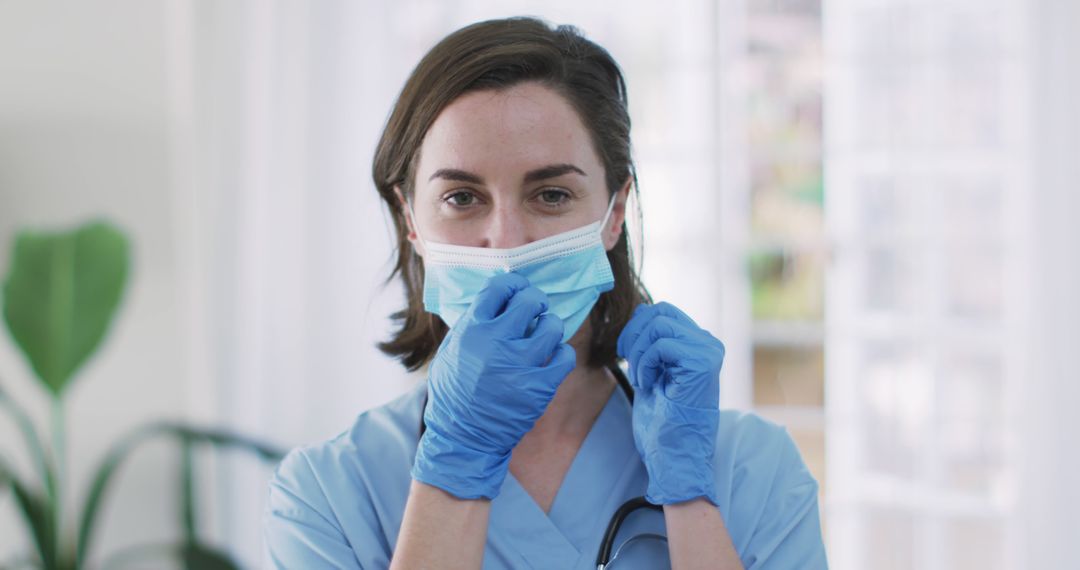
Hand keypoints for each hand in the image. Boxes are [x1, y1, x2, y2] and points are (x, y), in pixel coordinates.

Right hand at [411, 272, 576, 499]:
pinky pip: (564, 356)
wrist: (463, 437)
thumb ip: (473, 323)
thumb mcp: (451, 350)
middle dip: (535, 301)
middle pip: (530, 300)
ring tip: (543, 335)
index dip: (512, 284)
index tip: (517, 289)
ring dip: (549, 326)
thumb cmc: (454, 393)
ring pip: (552, 325)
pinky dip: (560, 355)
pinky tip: (550, 359)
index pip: (499, 287)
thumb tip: (496, 297)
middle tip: (534, 309)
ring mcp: (520, 365)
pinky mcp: (539, 387)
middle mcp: (496, 343)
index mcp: (472, 330)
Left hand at [617, 302, 724, 505]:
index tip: (625, 354)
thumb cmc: (663, 423)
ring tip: (642, 380)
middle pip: (659, 311)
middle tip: (629, 364)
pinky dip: (645, 363)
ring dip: (638, 352)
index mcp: (699, 345)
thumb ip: (651, 343)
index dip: (636, 327)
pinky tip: (648, 385)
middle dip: (633, 335)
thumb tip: (641, 310)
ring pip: (659, 324)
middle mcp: (708, 345)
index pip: (662, 311)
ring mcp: (708, 353)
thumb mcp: (653, 373)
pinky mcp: (702, 364)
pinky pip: (662, 344)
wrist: (675, 457)